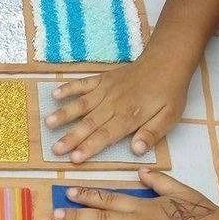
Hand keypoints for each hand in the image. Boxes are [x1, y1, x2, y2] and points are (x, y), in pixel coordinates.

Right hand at [45, 58, 189, 162]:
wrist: (167, 61)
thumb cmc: (169, 93)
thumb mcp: (170, 117)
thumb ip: (152, 134)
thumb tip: (136, 151)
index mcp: (130, 116)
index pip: (106, 135)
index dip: (90, 147)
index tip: (75, 158)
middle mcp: (114, 104)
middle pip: (89, 123)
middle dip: (71, 137)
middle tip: (55, 150)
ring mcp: (106, 90)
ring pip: (82, 104)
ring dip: (64, 113)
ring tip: (48, 123)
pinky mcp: (102, 79)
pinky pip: (83, 83)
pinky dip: (69, 88)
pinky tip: (55, 94)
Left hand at [53, 168, 218, 219]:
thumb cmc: (202, 216)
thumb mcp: (181, 191)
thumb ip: (159, 181)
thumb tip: (141, 169)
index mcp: (144, 205)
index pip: (110, 198)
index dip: (87, 195)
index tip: (67, 192)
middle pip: (102, 218)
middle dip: (77, 216)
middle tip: (55, 215)